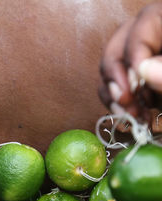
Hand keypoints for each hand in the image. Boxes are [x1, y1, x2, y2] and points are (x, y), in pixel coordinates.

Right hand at [99, 2, 161, 121]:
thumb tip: (142, 69)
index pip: (142, 27)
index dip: (135, 56)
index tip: (138, 85)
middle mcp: (148, 36)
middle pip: (116, 48)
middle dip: (116, 80)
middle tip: (125, 103)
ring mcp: (139, 58)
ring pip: (108, 70)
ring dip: (113, 97)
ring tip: (129, 116)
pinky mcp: (135, 79)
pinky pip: (112, 86)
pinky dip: (116, 104)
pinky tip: (129, 116)